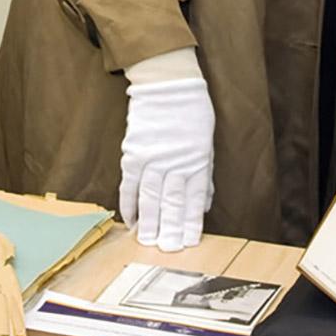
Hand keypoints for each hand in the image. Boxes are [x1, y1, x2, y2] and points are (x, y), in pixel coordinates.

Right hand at [119, 59, 214, 251]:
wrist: (167, 84)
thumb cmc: (192, 111)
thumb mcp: (206, 141)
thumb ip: (204, 173)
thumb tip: (205, 202)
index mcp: (196, 160)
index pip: (194, 198)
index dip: (191, 222)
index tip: (189, 242)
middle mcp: (175, 162)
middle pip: (171, 202)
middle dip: (170, 229)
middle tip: (167, 251)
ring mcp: (152, 158)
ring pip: (150, 198)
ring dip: (149, 223)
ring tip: (148, 242)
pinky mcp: (132, 153)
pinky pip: (129, 185)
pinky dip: (129, 205)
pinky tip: (131, 221)